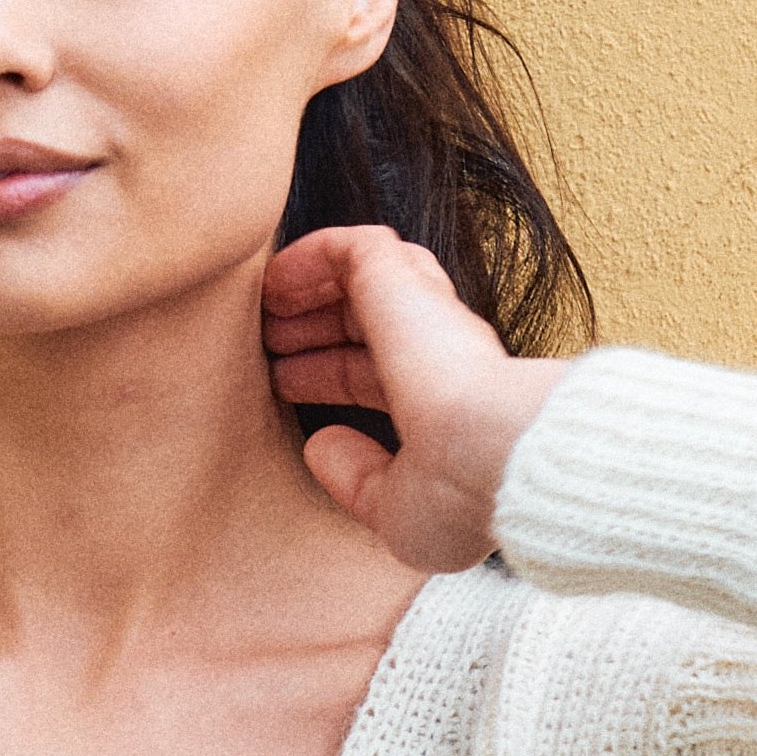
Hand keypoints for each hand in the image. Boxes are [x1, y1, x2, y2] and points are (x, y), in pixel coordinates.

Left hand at [263, 229, 564, 571]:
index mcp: (441, 405)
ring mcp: (422, 315)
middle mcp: (437, 354)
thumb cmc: (460, 499)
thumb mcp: (396, 509)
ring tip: (264, 301)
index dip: (322, 375)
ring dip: (310, 286)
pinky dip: (309, 254)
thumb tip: (317, 445)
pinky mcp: (401, 281)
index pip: (374, 375)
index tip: (281, 384)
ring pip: (365, 276)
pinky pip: (350, 247)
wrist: (493, 458)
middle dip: (312, 327)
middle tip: (263, 340)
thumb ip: (356, 479)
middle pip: (366, 322)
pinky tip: (274, 279)